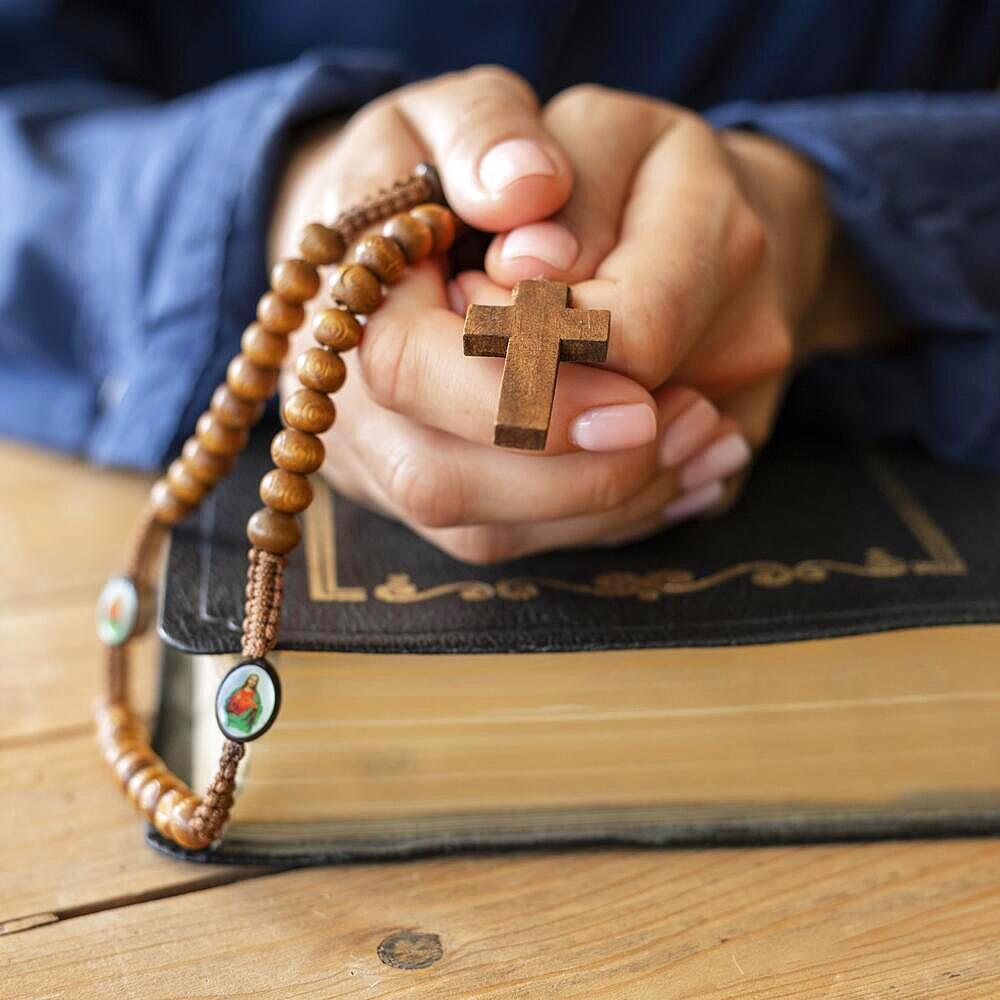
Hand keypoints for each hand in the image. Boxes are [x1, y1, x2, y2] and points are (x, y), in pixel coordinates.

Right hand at [270, 73, 833, 562]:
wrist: (411, 245)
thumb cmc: (443, 175)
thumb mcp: (458, 113)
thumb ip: (483, 133)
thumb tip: (525, 191)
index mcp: (342, 299)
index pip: (411, 367)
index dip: (522, 390)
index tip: (637, 393)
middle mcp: (347, 401)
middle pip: (440, 481)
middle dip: (570, 474)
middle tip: (683, 426)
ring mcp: (385, 463)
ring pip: (481, 533)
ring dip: (602, 504)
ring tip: (703, 442)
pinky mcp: (435, 496)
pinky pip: (512, 542)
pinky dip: (605, 519)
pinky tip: (683, 472)